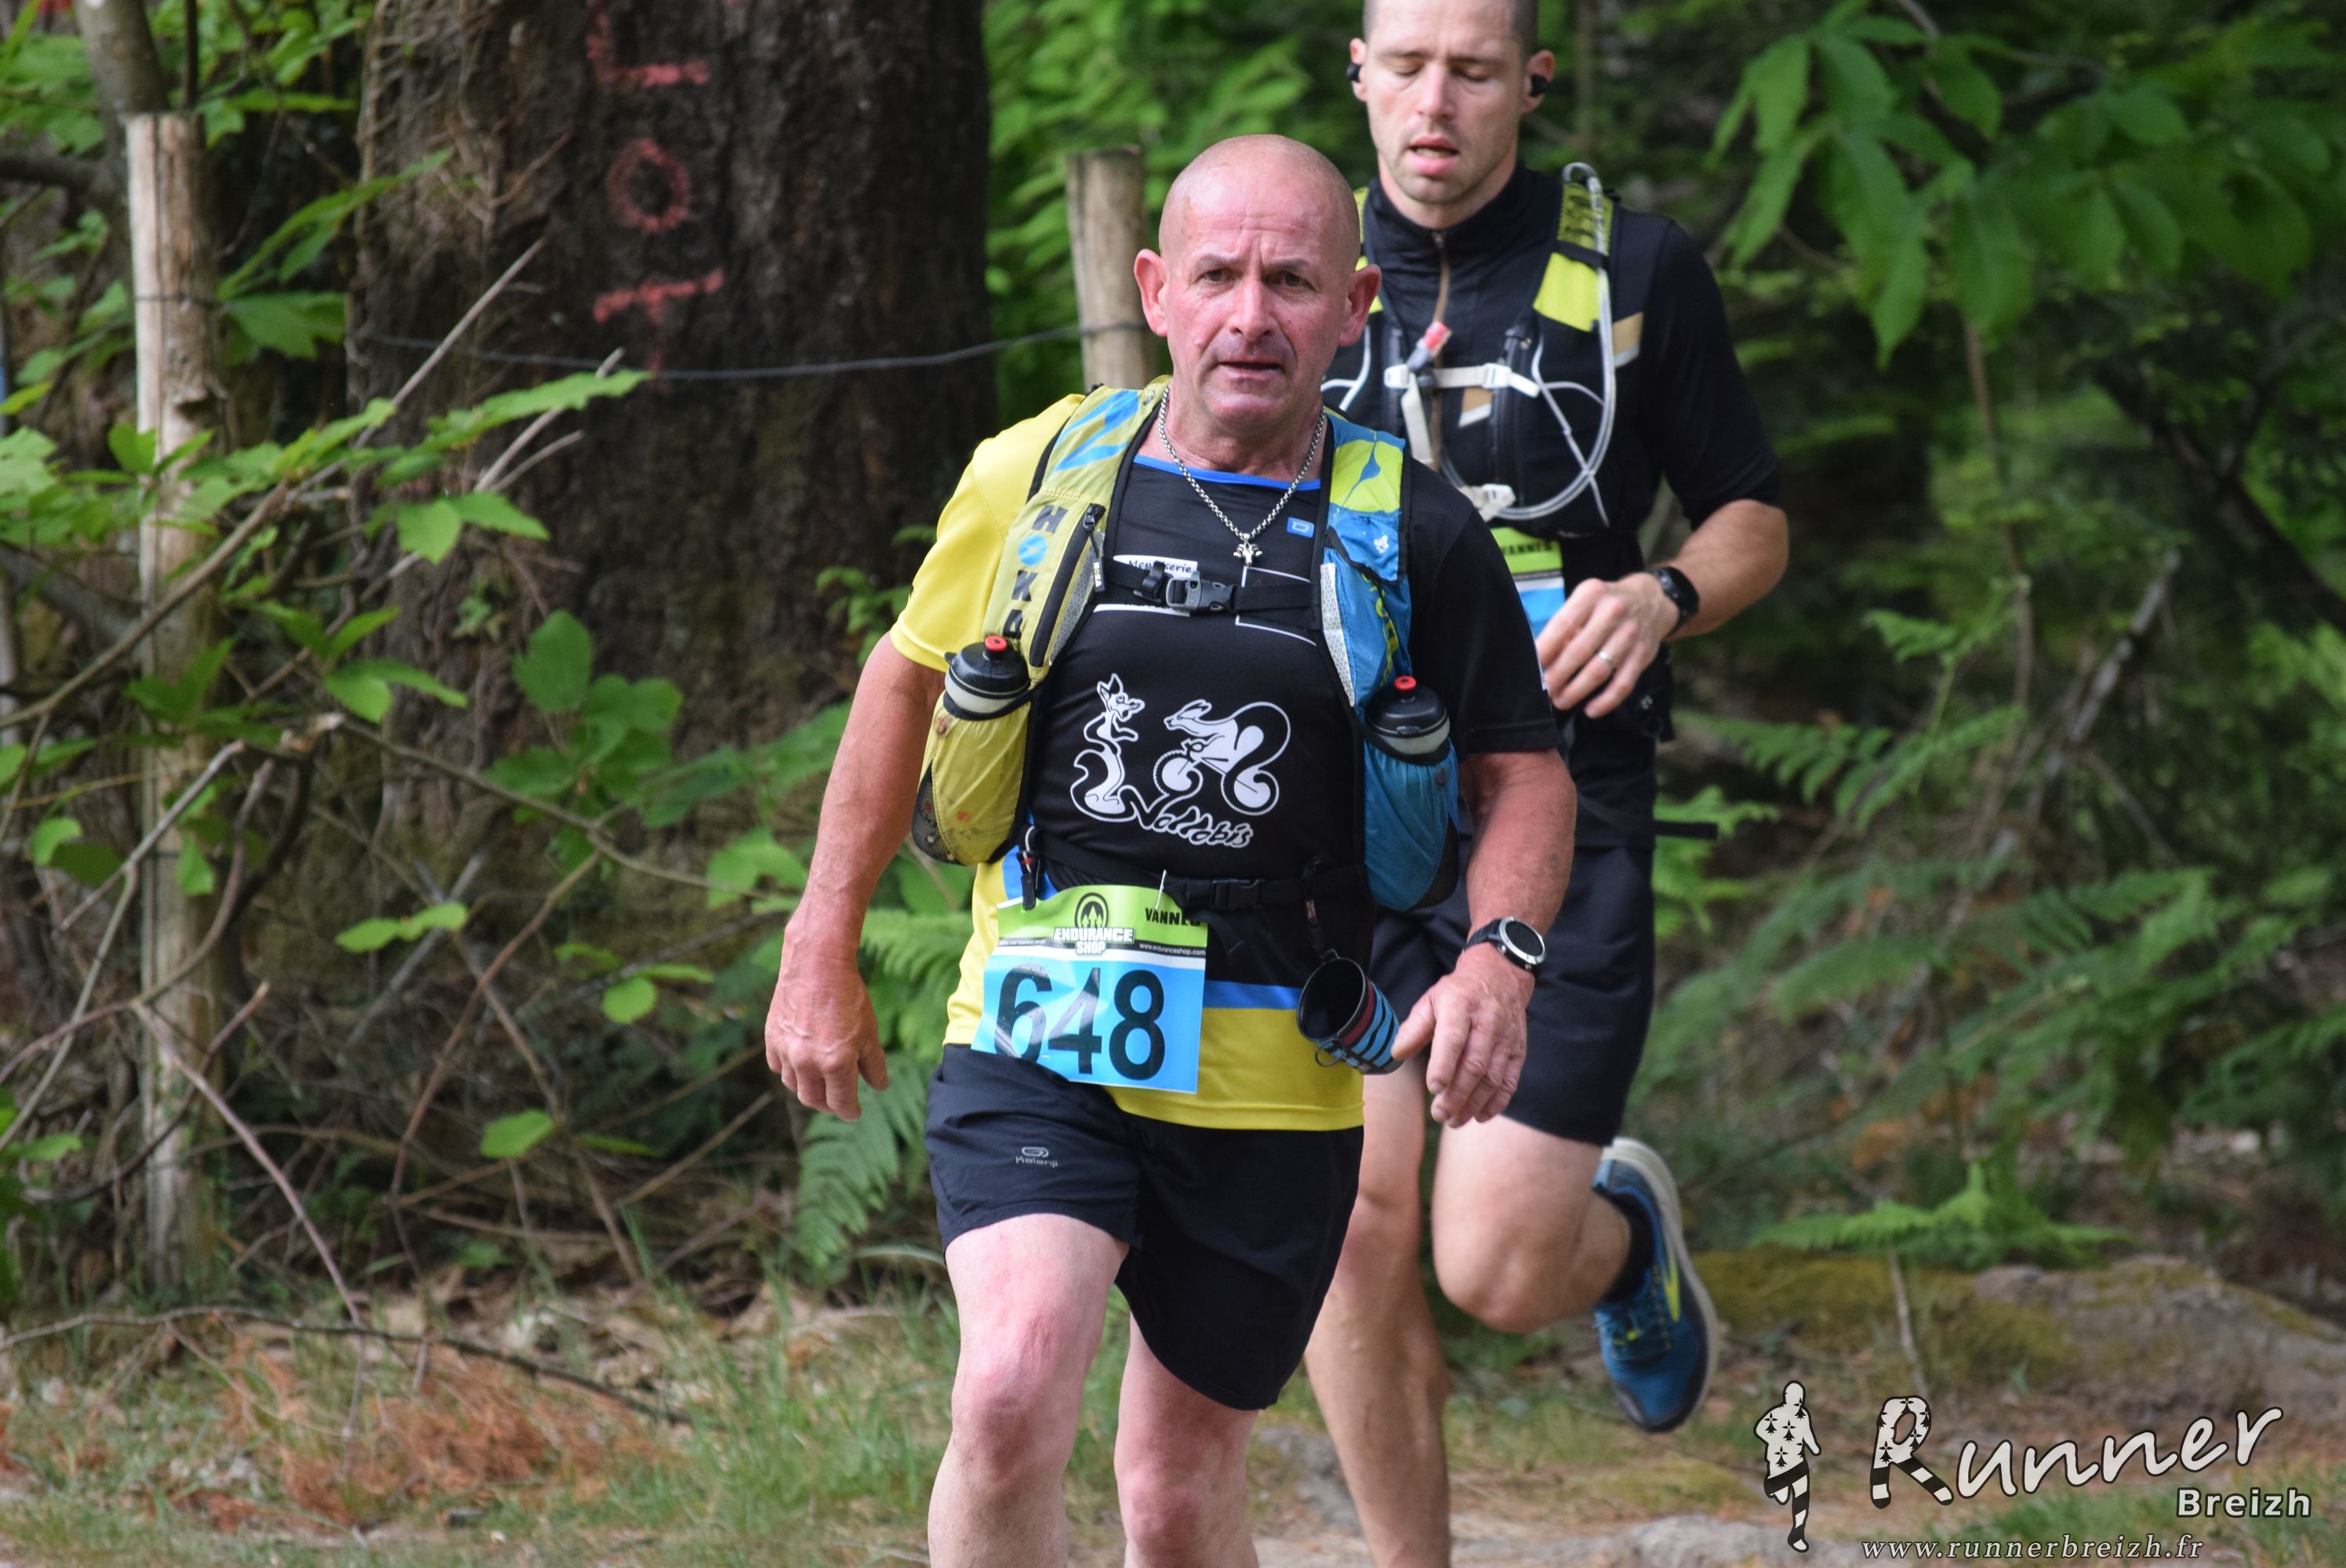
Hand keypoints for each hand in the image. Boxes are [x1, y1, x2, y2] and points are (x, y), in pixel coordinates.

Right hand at [765, 933, 888, 1118]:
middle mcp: (807, 1062)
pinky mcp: (771, 1038)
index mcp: (835, 1063)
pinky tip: (801, 1063)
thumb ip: (873, 1063)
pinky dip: (790, 1070)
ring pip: (794, 1086)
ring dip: (808, 1089)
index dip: (850, 1111)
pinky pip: (778, 1066)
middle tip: (839, 1100)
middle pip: (814, 1100)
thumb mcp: (869, 1030)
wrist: (816, 963)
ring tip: (821, 1082)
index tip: (855, 1112)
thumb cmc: (848, 994)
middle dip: (828, 1104)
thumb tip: (879, 1087)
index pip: (841, 1102)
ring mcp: (786, 1051)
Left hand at [1392, 942, 1533, 1126]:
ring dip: (1474, 1103)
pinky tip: (1481, 1116)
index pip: (1453, 1038)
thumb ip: (1414, 1027)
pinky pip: (1510, 1080)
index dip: (1444, 1065)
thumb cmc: (1459, 993)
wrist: (1501, 975)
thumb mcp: (1432, 999)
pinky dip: (1497, 1102)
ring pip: (1492, 1077)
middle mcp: (1487, 1023)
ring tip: (1454, 1120)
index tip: (1433, 1088)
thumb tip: (1396, 1054)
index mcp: (1460, 1006)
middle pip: (1474, 1065)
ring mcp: (1506, 1038)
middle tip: (1439, 1114)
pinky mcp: (1518, 1050)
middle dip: (1457, 1094)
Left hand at [1534, 571, 1677, 716]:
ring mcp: (1631, 634)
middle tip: (1545, 690)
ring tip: (1561, 701)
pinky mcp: (1644, 654)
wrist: (1652, 599)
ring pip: (1600, 670)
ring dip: (1577, 690)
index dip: (1545, 650)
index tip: (1533, 667)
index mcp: (1591, 594)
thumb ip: (1566, 628)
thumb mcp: (1585, 602)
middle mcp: (1613, 612)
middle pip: (1579, 651)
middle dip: (1558, 675)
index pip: (1562, 625)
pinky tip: (1591, 709)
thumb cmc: (1606, 604)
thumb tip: (1544, 660)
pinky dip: (1606, 701)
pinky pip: (1624, 683)